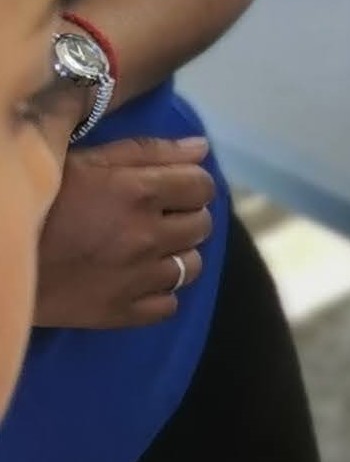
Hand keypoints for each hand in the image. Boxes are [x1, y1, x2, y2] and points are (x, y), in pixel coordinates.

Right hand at [34, 135, 216, 329]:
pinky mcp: (122, 313)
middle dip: (184, 216)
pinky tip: (134, 280)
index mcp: (138, 192)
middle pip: (201, 225)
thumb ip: (146, 151)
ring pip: (192, 266)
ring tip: (144, 249)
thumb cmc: (34, 200)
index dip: (190, 184)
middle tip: (153, 217)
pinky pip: (168, 304)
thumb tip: (201, 148)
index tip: (170, 188)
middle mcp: (148, 236)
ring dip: (175, 254)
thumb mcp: (82, 161)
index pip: (202, 186)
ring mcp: (139, 278)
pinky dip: (158, 292)